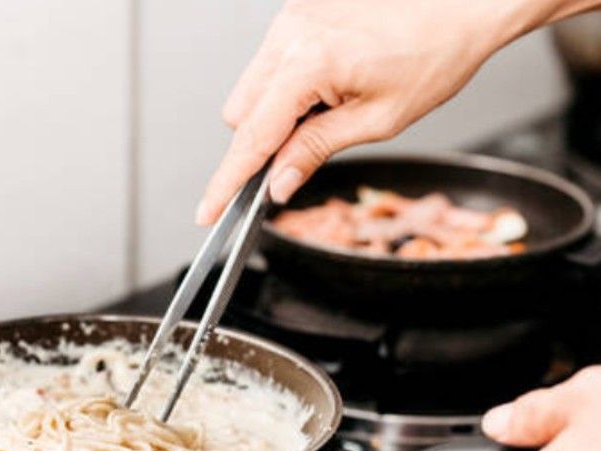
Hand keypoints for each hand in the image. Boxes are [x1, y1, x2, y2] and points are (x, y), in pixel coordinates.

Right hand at [196, 0, 595, 224]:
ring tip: (327, 109)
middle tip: (305, 149)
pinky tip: (325, 87)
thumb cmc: (434, 56)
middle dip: (260, 143)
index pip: (252, 136)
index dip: (228, 180)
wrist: (461, 5)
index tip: (209, 210)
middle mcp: (290, 34)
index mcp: (309, 62)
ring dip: (273, 114)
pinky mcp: (296, 15)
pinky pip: (269, 66)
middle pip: (239, 113)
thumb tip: (278, 183)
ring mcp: (290, 20)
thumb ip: (316, 151)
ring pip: (250, 90)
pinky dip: (285, 89)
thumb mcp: (377, 121)